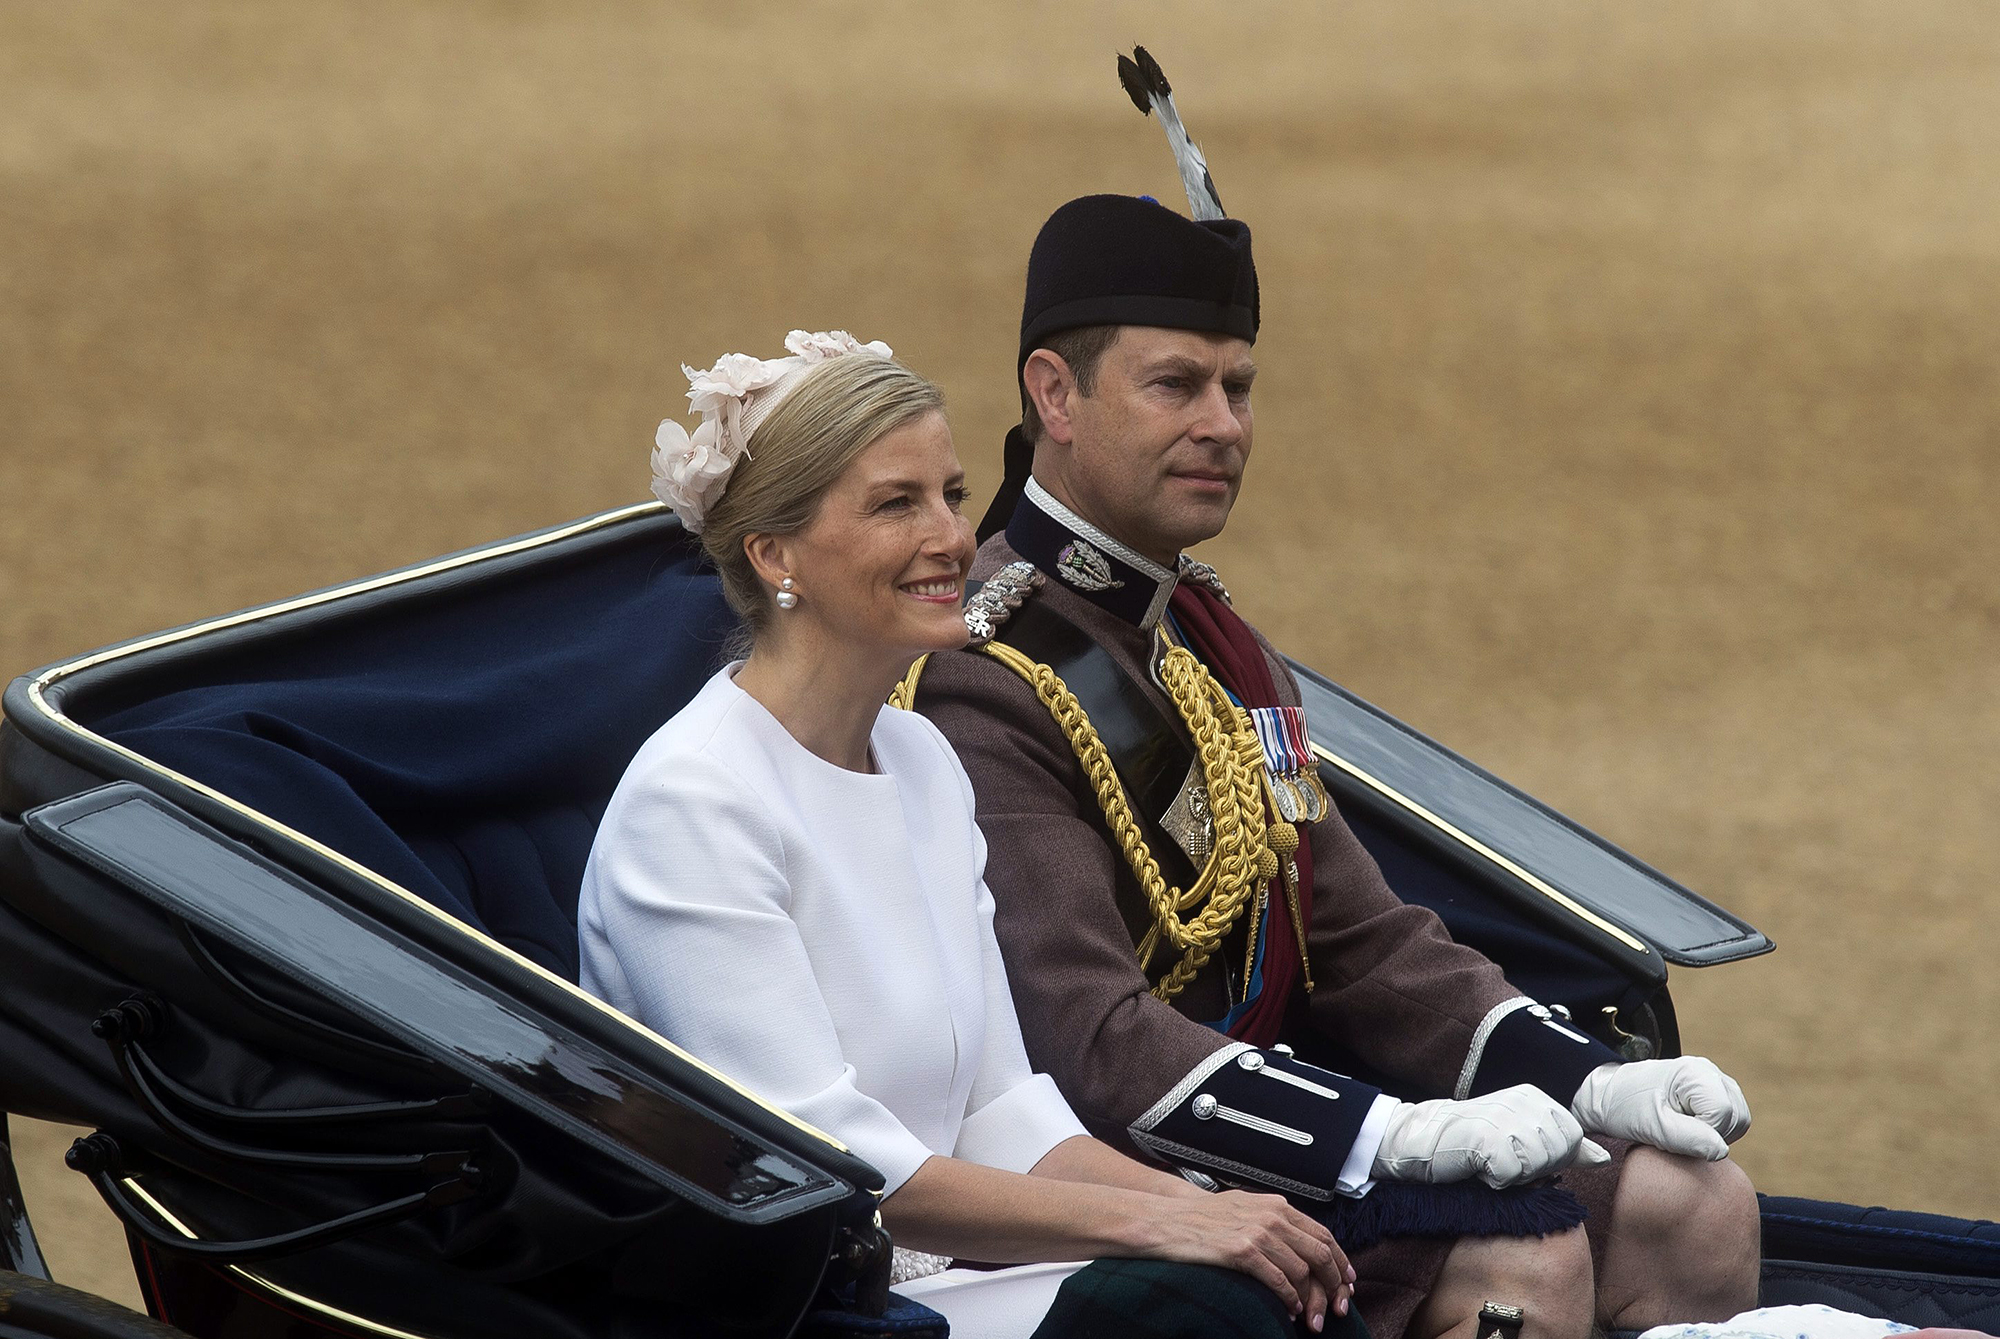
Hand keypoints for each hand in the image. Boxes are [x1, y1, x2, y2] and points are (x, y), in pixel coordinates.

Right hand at [1144, 1188, 1354, 1331]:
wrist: (1167, 1220)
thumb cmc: (1201, 1218)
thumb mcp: (1244, 1209)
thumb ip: (1273, 1221)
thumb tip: (1299, 1244)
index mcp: (1276, 1206)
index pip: (1322, 1235)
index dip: (1340, 1262)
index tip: (1348, 1282)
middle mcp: (1272, 1216)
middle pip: (1320, 1253)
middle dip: (1335, 1284)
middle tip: (1339, 1306)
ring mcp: (1258, 1232)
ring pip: (1303, 1271)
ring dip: (1311, 1299)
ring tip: (1309, 1315)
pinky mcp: (1243, 1251)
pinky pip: (1279, 1281)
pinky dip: (1289, 1299)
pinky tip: (1289, 1310)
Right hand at [1373, 1084, 1611, 1188]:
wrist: (1424, 1140)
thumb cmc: (1476, 1143)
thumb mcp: (1524, 1138)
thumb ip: (1565, 1148)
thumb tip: (1603, 1158)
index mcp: (1534, 1096)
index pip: (1572, 1137)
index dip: (1551, 1157)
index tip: (1520, 1153)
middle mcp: (1521, 1100)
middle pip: (1557, 1153)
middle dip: (1534, 1168)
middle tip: (1504, 1159)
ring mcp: (1503, 1117)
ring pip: (1537, 1165)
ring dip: (1513, 1175)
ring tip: (1490, 1161)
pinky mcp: (1486, 1138)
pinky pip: (1511, 1176)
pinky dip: (1495, 1181)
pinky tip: (1478, 1167)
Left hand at [1569, 1057, 1750, 1159]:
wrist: (1612, 1098)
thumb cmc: (1628, 1109)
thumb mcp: (1652, 1126)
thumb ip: (1687, 1139)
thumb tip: (1721, 1152)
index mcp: (1695, 1072)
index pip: (1723, 1114)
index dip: (1702, 1132)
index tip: (1672, 1129)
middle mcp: (1711, 1071)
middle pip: (1736, 1118)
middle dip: (1710, 1135)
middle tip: (1676, 1132)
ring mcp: (1716, 1081)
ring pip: (1738, 1121)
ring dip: (1713, 1134)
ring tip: (1680, 1129)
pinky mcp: (1716, 1093)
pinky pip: (1733, 1121)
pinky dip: (1714, 1131)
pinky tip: (1688, 1127)